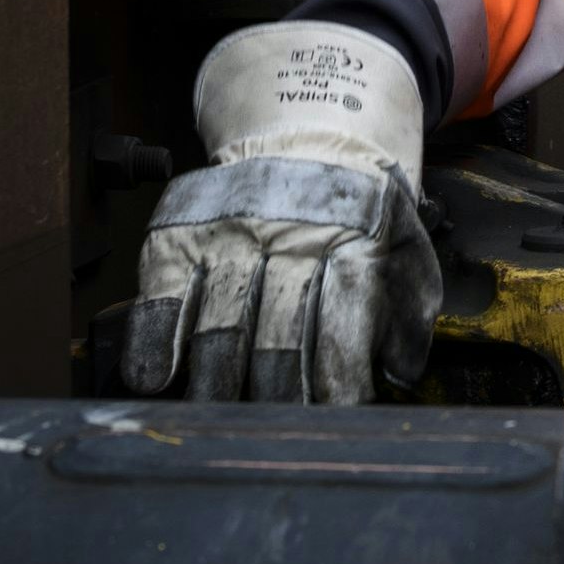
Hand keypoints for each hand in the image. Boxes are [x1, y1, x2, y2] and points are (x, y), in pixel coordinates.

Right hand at [122, 21, 443, 402]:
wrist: (303, 131)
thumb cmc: (355, 208)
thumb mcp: (401, 240)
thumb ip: (409, 307)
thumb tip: (401, 373)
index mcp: (351, 239)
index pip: (342, 320)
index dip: (336, 378)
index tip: (334, 417)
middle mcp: (288, 236)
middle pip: (278, 332)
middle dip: (277, 393)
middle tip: (274, 432)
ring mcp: (229, 234)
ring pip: (220, 322)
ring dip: (218, 382)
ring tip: (220, 421)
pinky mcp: (181, 233)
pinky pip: (162, 294)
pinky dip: (154, 339)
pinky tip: (154, 378)